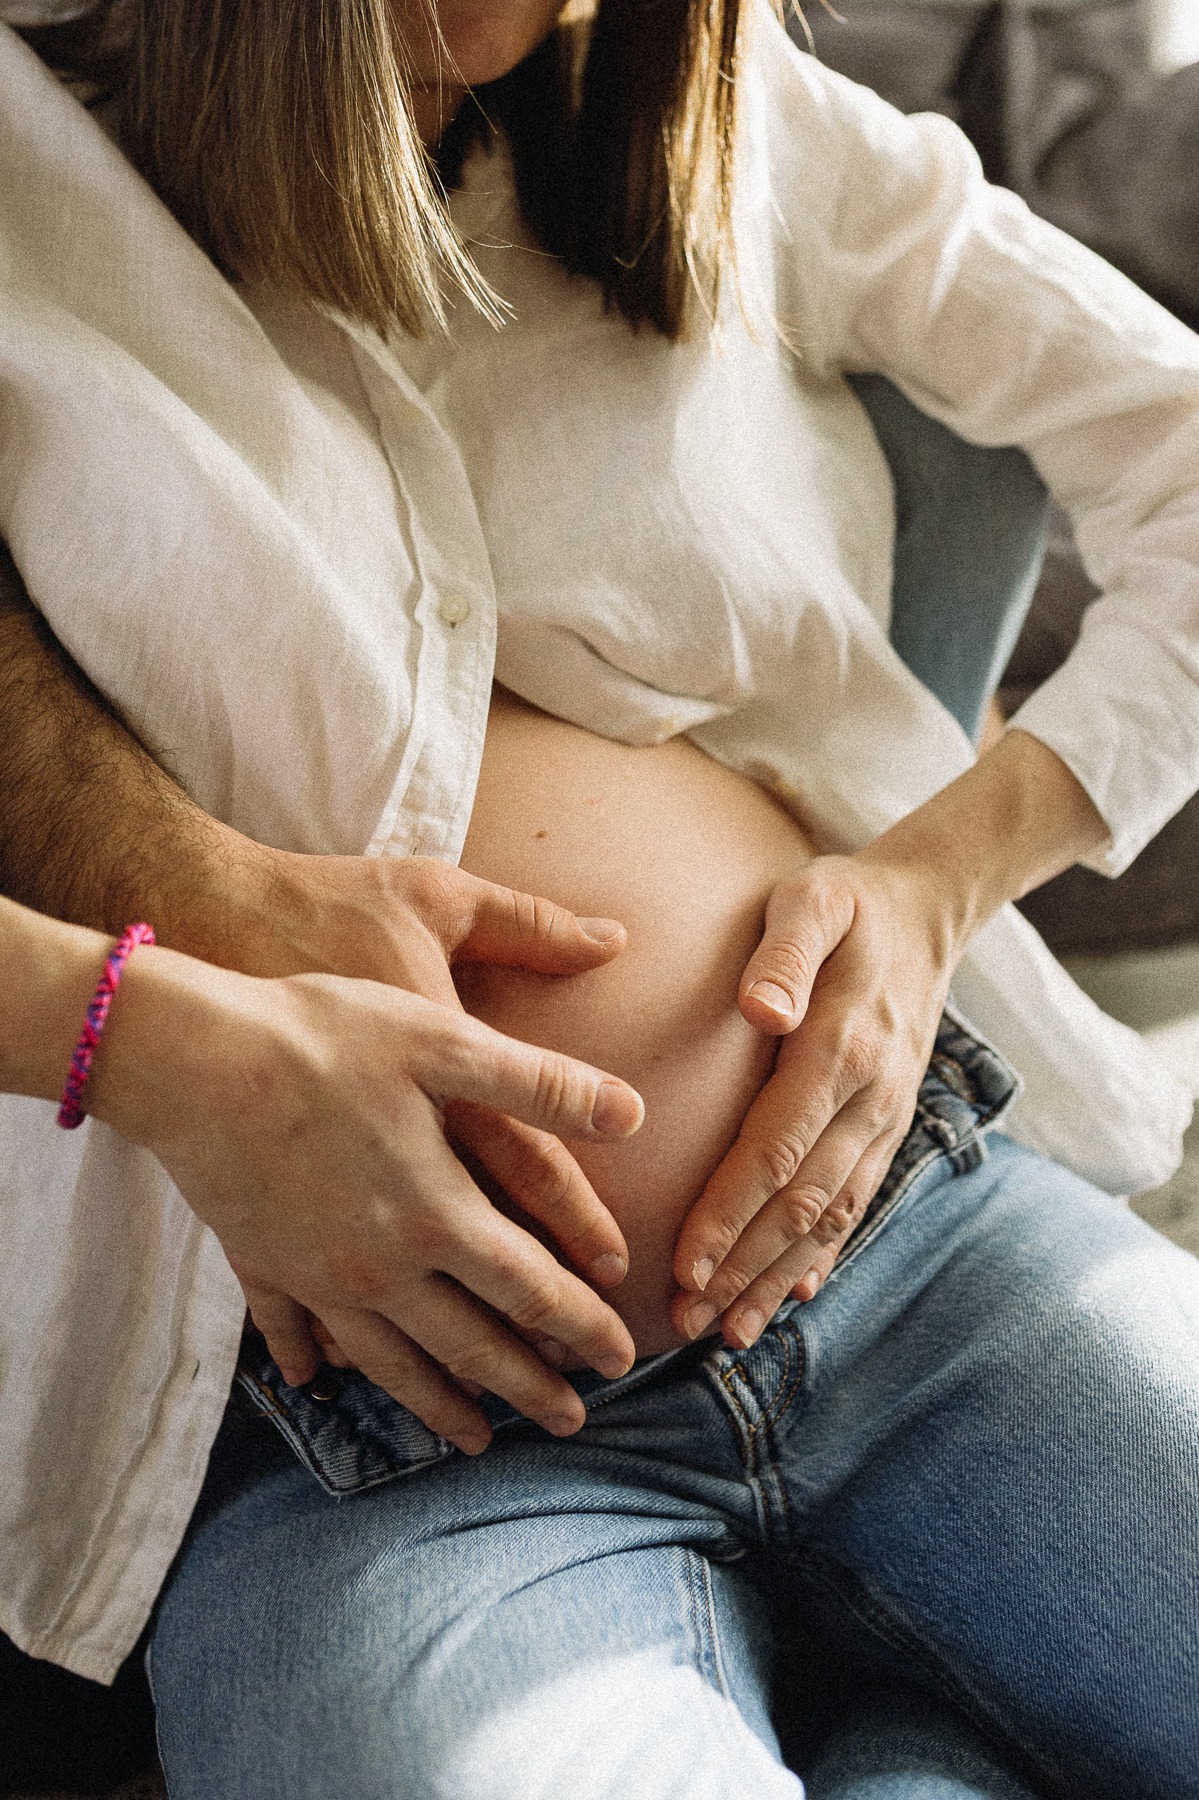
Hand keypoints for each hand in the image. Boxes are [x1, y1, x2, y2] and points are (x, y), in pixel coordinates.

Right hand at [211, 851, 639, 1381]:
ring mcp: (315, 1274)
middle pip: (471, 1344)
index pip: (532, 1289)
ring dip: (440, 1402)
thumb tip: (632, 1112)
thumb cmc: (322, 1036)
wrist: (191, 1056)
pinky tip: (319, 1384)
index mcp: (437, 1212)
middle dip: (529, 1386)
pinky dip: (314, 1361)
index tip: (621, 1358)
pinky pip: (294, 1330)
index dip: (583, 1326)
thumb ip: (541, 1085)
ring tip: (475, 1438)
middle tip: (572, 1422)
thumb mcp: (444, 1041)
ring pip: (391, 1360)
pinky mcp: (260, 1260)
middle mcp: (380, 1265)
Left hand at [671, 731, 1109, 1350]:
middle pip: (802, 1202)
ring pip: (830, 1216)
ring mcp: (886, 1116)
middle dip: (744, 1267)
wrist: (926, 909)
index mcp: (843, 1046)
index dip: (731, 1214)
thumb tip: (759, 1010)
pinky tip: (793, 1297)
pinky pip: (857, 1201)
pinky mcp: (888, 1125)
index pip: (779, 1149)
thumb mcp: (811, 899)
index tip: (686, 1264)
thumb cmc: (847, 901)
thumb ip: (784, 950)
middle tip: (689, 1323)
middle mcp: (871, 1095)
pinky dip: (824, 1254)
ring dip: (779, 1278)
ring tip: (730, 1332)